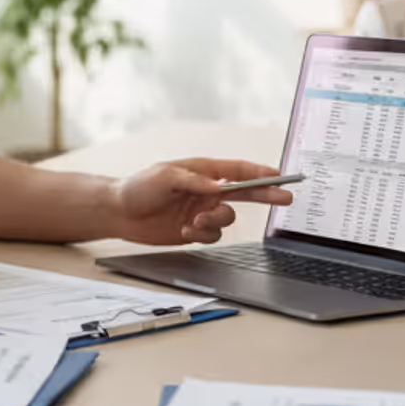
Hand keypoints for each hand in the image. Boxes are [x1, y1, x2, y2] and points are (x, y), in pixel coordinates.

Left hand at [108, 158, 295, 245]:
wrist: (119, 212)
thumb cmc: (138, 187)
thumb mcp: (165, 177)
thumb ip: (194, 182)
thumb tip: (218, 187)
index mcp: (203, 171)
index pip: (238, 170)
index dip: (261, 171)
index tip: (280, 175)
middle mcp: (206, 190)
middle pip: (245, 193)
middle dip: (266, 195)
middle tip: (285, 198)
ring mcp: (202, 210)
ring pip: (227, 219)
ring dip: (215, 221)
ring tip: (194, 222)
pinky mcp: (194, 230)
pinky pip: (211, 235)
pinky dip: (201, 235)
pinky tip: (183, 230)